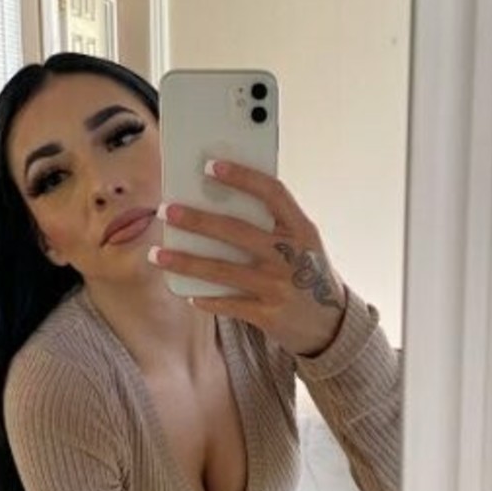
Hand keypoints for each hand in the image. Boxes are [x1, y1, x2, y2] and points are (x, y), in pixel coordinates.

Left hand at [151, 159, 346, 356]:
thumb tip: (218, 203)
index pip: (272, 193)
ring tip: (157, 254)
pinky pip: (227, 304)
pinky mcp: (268, 315)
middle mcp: (291, 256)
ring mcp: (279, 287)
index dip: (242, 177)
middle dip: (196, 220)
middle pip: (236, 231)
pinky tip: (186, 292)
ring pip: (222, 271)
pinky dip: (205, 298)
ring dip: (185, 262)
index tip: (210, 166)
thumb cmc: (307, 274)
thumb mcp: (302, 244)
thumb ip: (272, 225)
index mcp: (302, 230)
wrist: (333, 325)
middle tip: (166, 210)